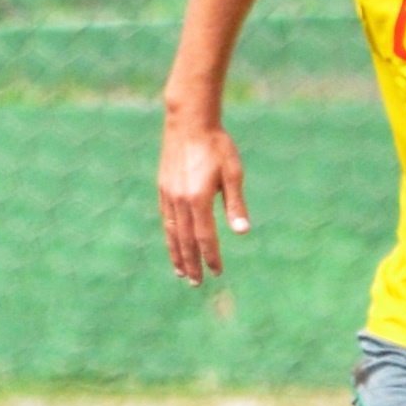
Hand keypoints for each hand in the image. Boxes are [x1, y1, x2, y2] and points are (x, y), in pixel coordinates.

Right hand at [156, 117, 248, 283]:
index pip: (205, 237)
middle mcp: (180, 201)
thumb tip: (242, 232)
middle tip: (196, 282)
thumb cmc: (217, 146)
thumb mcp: (233, 173)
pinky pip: (165, 220)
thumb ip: (235, 205)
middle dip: (191, 263)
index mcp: (199, 199)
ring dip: (176, 254)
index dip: (211, 256)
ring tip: (180, 272)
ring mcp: (168, 196)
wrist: (189, 122)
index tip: (217, 272)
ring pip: (171, 233)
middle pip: (185, 241)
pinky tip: (172, 243)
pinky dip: (169, 236)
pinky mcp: (163, 189)